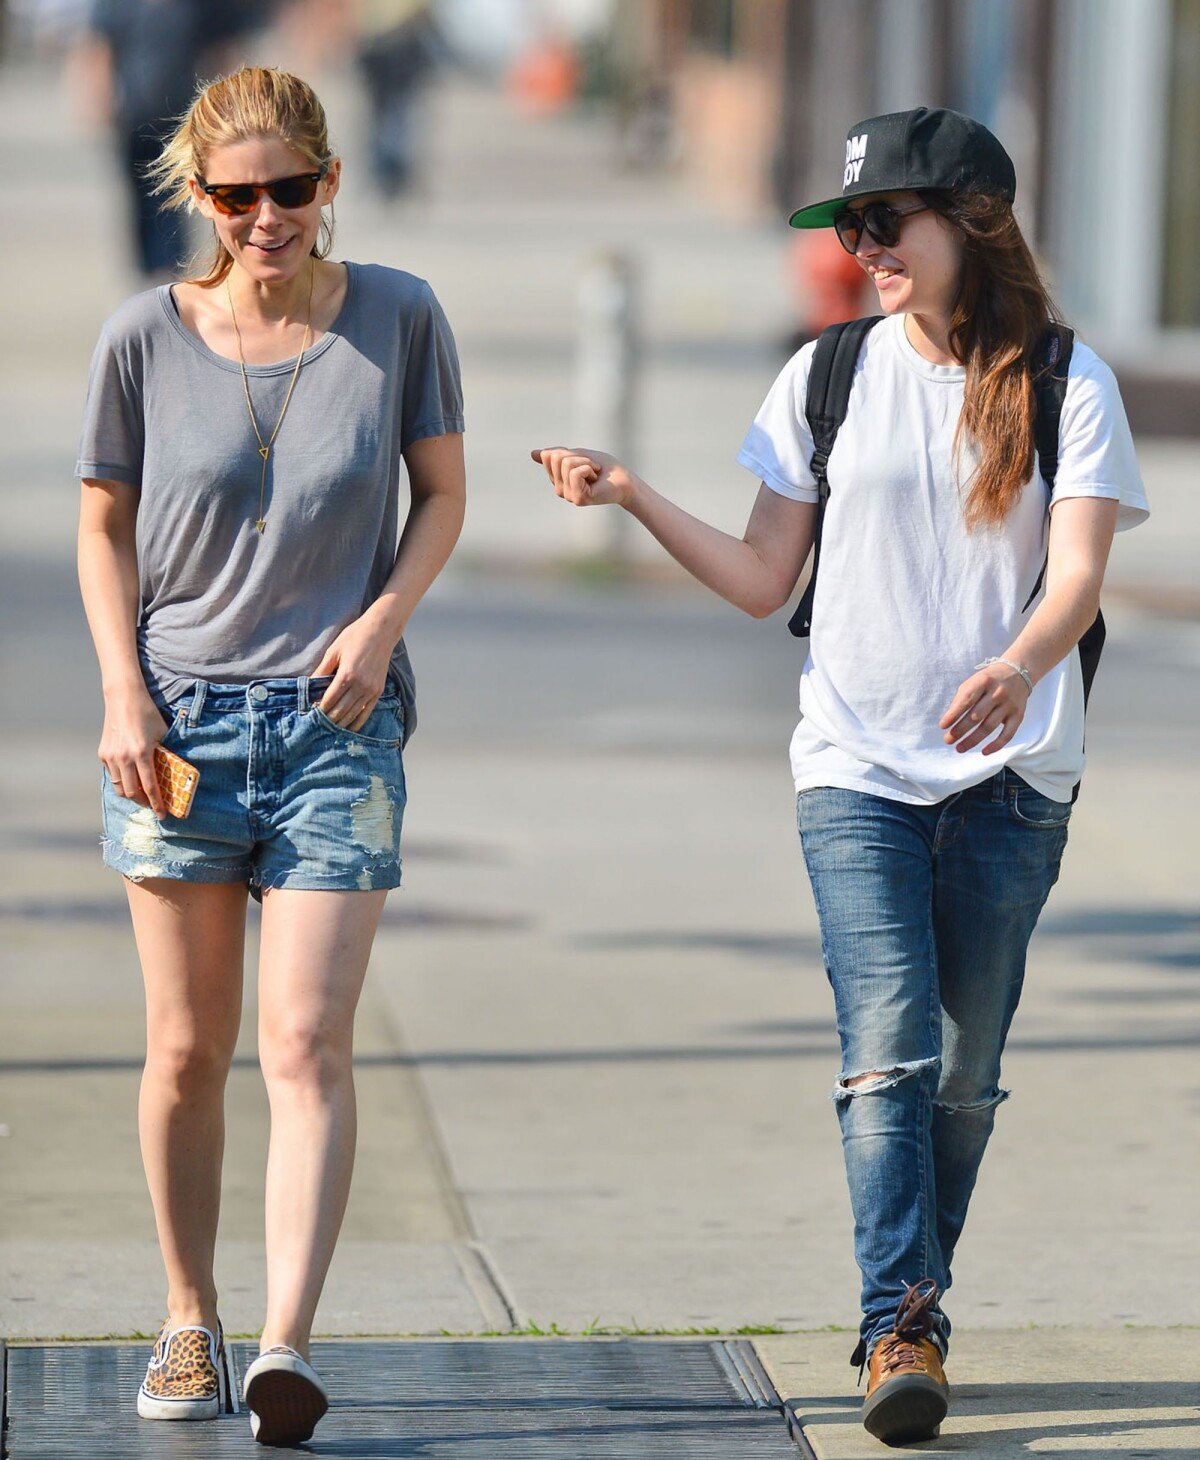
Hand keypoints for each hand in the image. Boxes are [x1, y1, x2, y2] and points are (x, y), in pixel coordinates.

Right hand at [99, 692, 171, 817]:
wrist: (123, 698)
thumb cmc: (147, 714)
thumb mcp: (162, 734)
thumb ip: (163, 755)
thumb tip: (169, 774)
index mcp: (142, 753)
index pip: (150, 787)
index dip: (157, 804)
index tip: (163, 814)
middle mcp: (124, 757)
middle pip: (132, 793)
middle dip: (143, 803)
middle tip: (152, 805)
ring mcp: (110, 756)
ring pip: (119, 787)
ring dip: (131, 795)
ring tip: (142, 795)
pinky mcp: (102, 753)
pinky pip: (112, 775)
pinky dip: (122, 781)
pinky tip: (130, 779)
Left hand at [310, 618, 394, 730]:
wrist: (381, 631)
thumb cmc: (355, 636)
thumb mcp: (334, 651)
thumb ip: (322, 670)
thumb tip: (308, 684)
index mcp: (346, 675)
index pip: (329, 700)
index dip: (319, 709)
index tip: (310, 714)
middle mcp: (360, 686)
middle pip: (340, 711)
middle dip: (327, 720)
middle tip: (317, 726)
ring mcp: (371, 690)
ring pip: (353, 715)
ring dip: (340, 723)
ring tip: (329, 729)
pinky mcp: (378, 691)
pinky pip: (366, 712)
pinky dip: (357, 722)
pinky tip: (349, 728)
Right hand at [531, 447, 639, 508]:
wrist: (624, 480)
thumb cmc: (605, 468)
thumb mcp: (578, 456)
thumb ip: (557, 455)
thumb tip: (533, 454)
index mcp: (558, 480)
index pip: (549, 456)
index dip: (569, 452)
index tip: (583, 461)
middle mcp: (560, 490)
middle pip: (556, 458)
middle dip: (577, 456)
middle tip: (591, 467)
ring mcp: (568, 495)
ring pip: (566, 464)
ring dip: (586, 462)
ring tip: (595, 473)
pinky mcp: (577, 498)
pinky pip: (575, 473)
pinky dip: (588, 468)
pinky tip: (595, 479)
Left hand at [940, 663, 1031, 754]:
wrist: (1018, 672)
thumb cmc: (988, 680)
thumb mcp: (973, 681)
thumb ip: (962, 699)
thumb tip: (949, 721)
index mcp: (983, 681)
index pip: (966, 700)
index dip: (953, 714)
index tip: (942, 726)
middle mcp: (998, 693)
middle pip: (977, 716)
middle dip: (960, 730)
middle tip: (948, 740)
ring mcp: (1009, 705)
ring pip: (989, 726)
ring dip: (973, 740)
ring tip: (959, 748)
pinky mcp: (1018, 715)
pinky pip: (1008, 734)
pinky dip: (996, 745)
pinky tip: (984, 752)